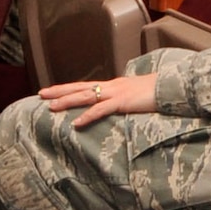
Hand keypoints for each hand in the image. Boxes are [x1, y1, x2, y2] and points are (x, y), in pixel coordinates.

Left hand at [40, 74, 157, 128]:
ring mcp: (115, 93)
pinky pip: (101, 110)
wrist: (170, 87)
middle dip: (59, 91)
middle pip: (79, 87)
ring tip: (51, 107)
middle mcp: (110, 86)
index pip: (84, 85)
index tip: (51, 91)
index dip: (67, 88)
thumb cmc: (155, 92)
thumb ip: (122, 99)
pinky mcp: (122, 102)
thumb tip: (114, 104)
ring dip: (67, 101)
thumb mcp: (134, 94)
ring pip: (85, 96)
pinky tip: (76, 123)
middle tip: (40, 94)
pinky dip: (87, 116)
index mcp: (112, 85)